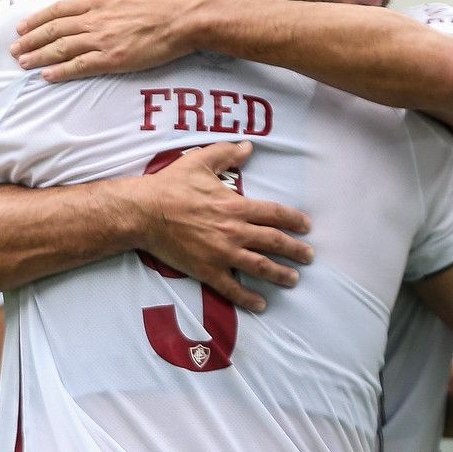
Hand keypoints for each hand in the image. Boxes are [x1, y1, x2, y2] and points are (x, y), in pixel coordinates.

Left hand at [12, 0, 199, 81]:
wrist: (183, 18)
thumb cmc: (161, 0)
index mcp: (98, 0)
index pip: (59, 10)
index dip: (38, 19)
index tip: (22, 27)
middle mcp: (94, 19)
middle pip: (54, 30)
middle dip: (30, 40)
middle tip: (13, 49)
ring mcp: (101, 40)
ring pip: (61, 48)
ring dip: (38, 56)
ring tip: (22, 63)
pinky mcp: (112, 59)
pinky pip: (79, 66)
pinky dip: (60, 71)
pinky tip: (46, 75)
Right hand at [123, 140, 311, 312]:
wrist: (144, 213)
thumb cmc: (170, 186)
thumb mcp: (200, 161)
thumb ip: (227, 153)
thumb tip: (248, 146)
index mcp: (236, 205)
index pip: (275, 214)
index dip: (294, 220)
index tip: (306, 226)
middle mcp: (234, 231)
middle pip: (274, 242)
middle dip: (296, 250)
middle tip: (308, 256)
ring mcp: (222, 253)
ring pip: (260, 266)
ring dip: (281, 274)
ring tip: (293, 279)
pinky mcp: (207, 270)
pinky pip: (232, 288)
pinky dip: (248, 298)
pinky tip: (261, 304)